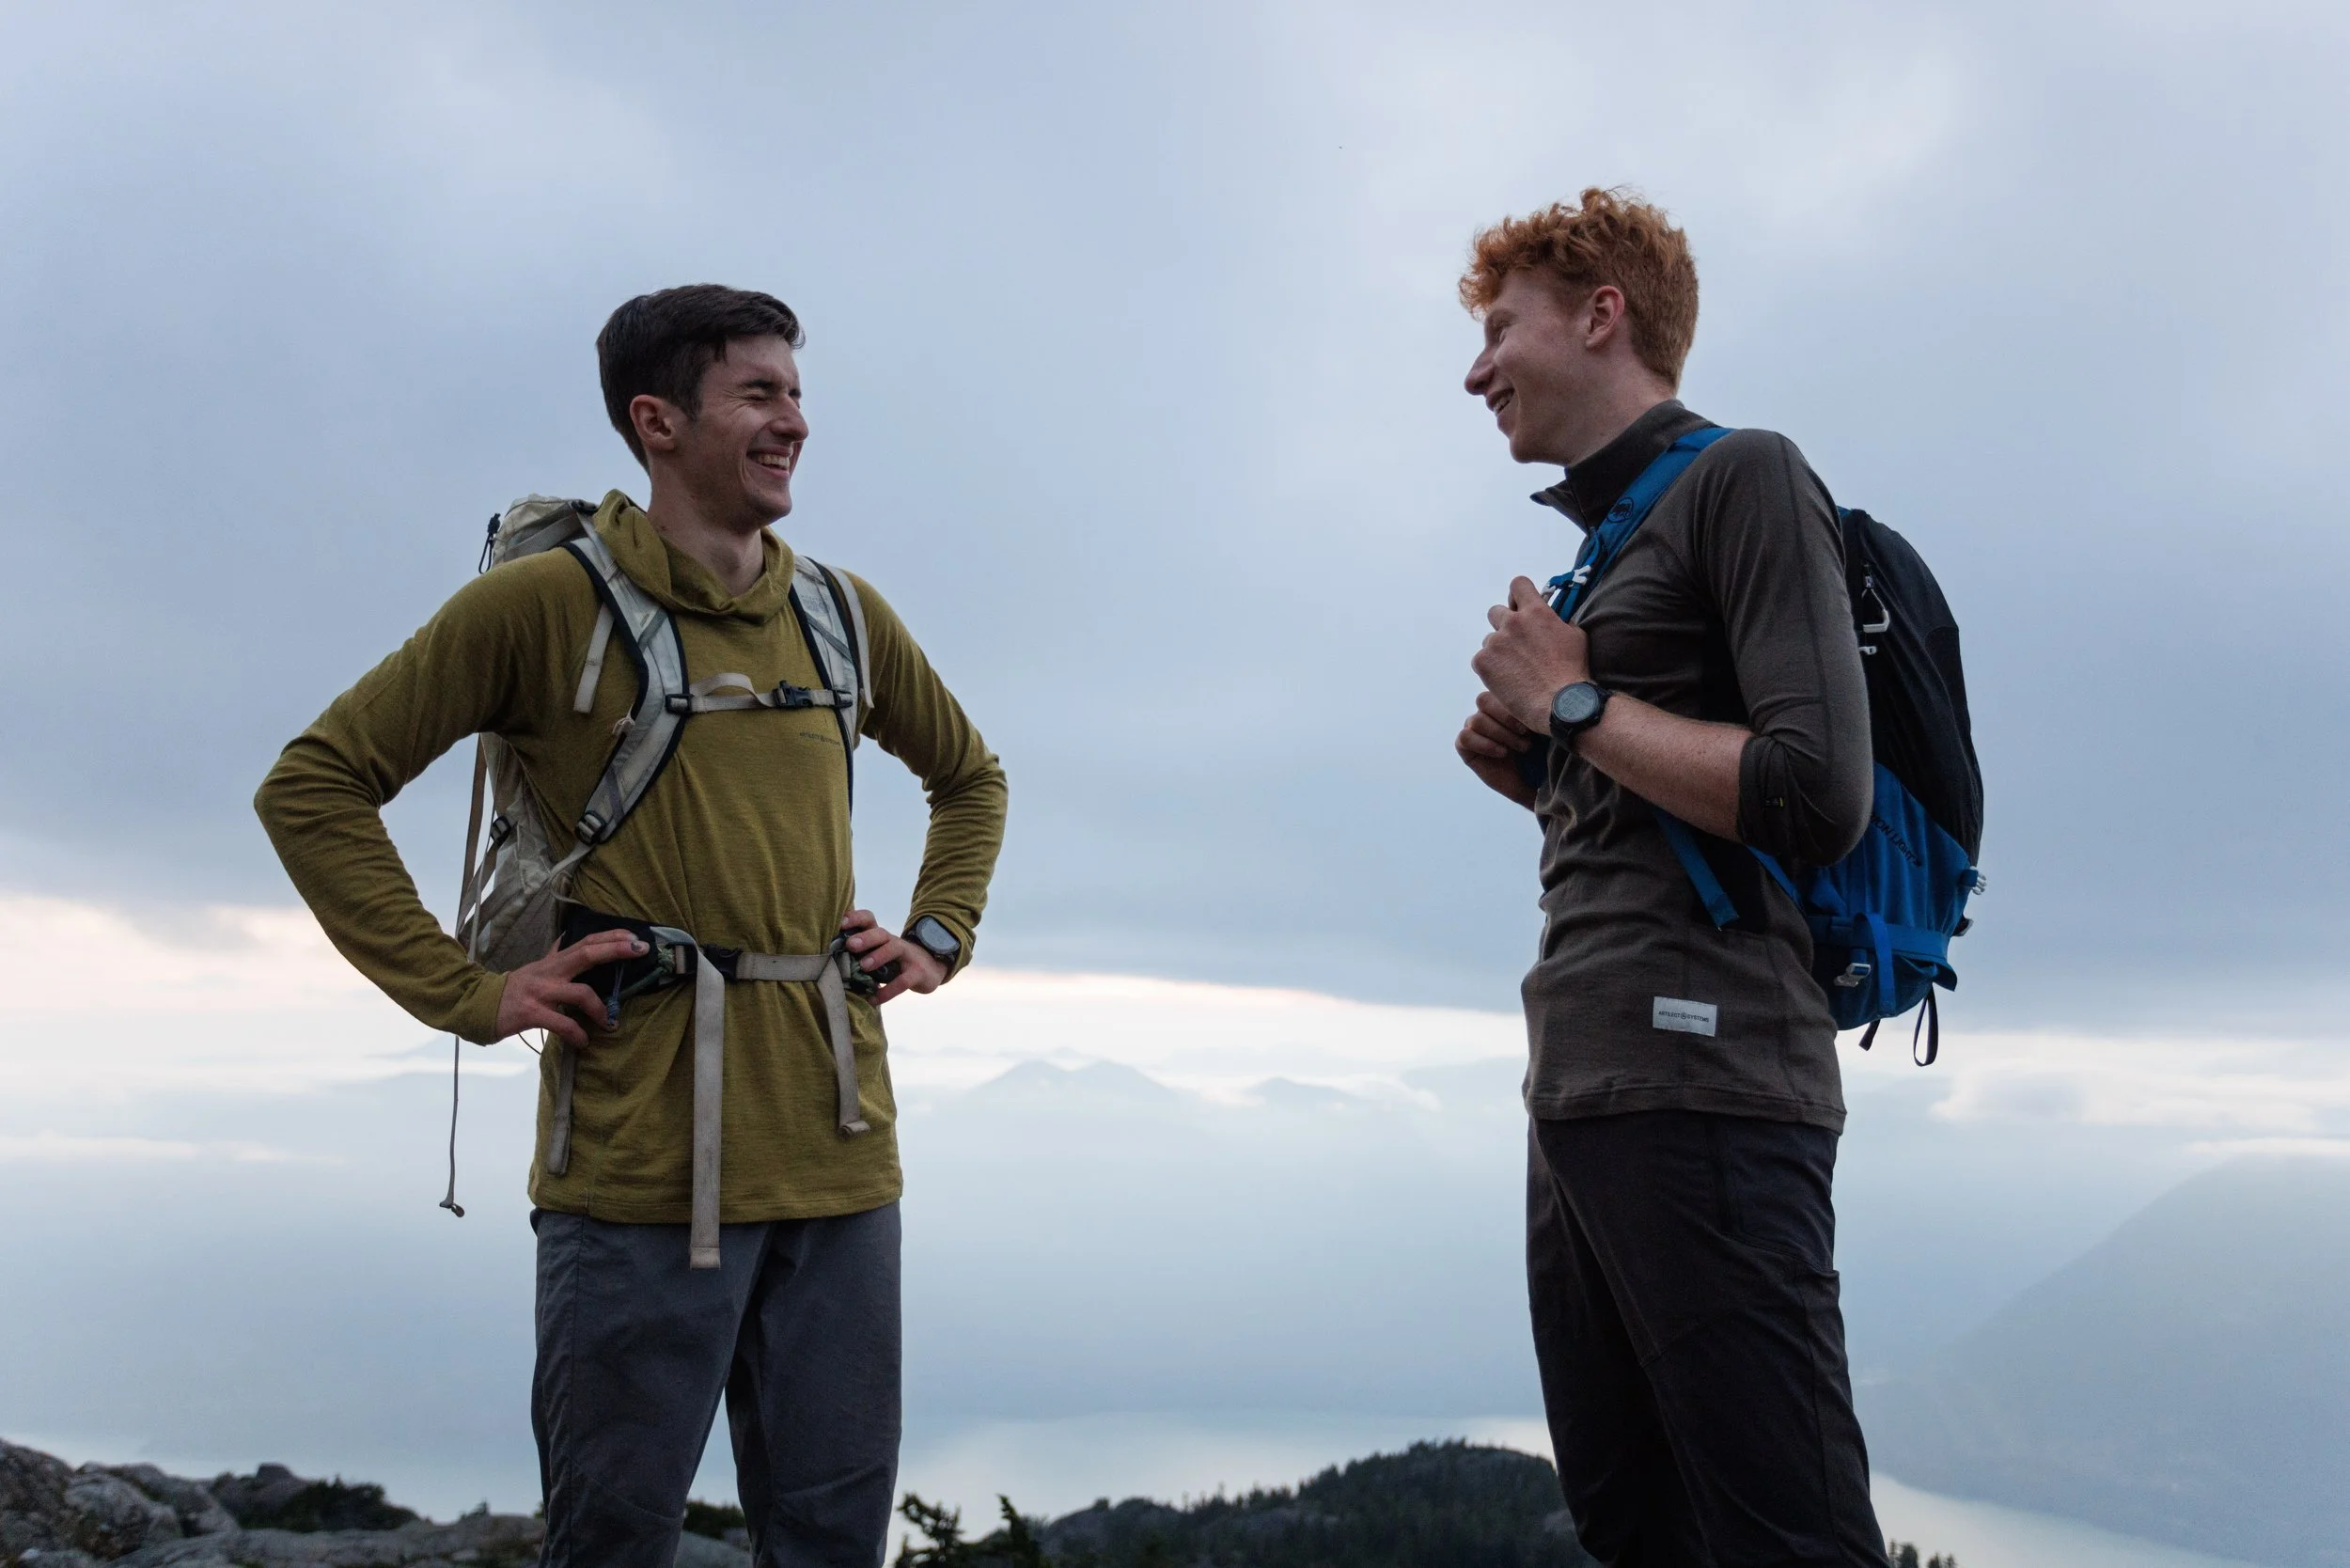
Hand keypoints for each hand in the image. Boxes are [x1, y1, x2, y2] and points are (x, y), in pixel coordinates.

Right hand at [496, 929, 646, 1046]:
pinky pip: (561, 1023)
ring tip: (610, 1023)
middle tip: (641, 950)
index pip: (586, 942)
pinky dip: (577, 1034)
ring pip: (579, 993)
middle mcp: (549, 972)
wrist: (477, 1004)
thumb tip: (568, 938)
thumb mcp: (536, 968)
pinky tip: (583, 1041)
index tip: (635, 937)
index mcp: (553, 962)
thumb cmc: (513, 989)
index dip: (611, 937)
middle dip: (615, 950)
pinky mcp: (531, 1013)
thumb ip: (554, 956)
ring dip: (600, 1009)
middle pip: (586, 954)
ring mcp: (540, 992)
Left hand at [840, 909, 945, 1003]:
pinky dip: (887, 991)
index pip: (869, 920)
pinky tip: (873, 999)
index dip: (855, 918)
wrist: (930, 968)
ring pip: (894, 949)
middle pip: (881, 933)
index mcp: (881, 937)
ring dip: (878, 956)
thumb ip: (860, 955)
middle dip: (865, 937)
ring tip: (863, 966)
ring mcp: (908, 956)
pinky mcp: (917, 972)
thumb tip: (827, 961)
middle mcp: (894, 942)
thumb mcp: (879, 954)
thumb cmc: (895, 962)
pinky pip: (902, 981)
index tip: (840, 923)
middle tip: (850, 945)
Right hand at [1456, 690, 1539, 807]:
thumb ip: (1535, 711)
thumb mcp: (1542, 730)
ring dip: (1500, 734)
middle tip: (1525, 734)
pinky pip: (1465, 737)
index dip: (1512, 705)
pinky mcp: (1464, 745)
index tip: (1531, 723)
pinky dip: (1484, 744)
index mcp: (1503, 702)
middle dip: (1506, 718)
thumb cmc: (1541, 753)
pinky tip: (1502, 753)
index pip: (1498, 688)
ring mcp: (1474, 728)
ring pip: (1477, 720)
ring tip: (1520, 748)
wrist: (1533, 782)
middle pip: (1483, 700)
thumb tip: (1545, 695)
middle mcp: (1486, 712)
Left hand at [1471, 575, 1588, 731]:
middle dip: (1504, 625)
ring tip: (1516, 670)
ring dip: (1499, 651)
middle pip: (1496, 612)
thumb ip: (1558, 622)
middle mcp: (1513, 622)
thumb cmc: (1574, 671)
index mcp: (1536, 612)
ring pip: (1489, 640)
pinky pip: (1481, 660)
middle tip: (1516, 645)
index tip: (1520, 605)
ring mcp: (1495, 642)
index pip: (1518, 585)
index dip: (1518, 595)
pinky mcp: (1483, 662)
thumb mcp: (1576, 636)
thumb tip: (1552, 619)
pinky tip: (1507, 681)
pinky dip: (1491, 669)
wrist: (1561, 703)